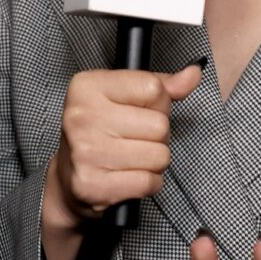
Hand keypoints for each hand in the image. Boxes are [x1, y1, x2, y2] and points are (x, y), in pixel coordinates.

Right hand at [44, 62, 202, 230]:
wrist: (68, 178)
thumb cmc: (99, 133)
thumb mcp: (124, 98)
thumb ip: (161, 85)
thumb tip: (192, 74)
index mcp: (88, 87)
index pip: (154, 88)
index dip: (157, 105)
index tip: (138, 113)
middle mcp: (82, 117)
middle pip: (160, 125)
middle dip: (157, 137)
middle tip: (134, 141)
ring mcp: (85, 152)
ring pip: (159, 156)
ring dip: (153, 163)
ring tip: (131, 159)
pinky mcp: (92, 185)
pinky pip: (148, 182)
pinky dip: (147, 184)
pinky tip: (128, 177)